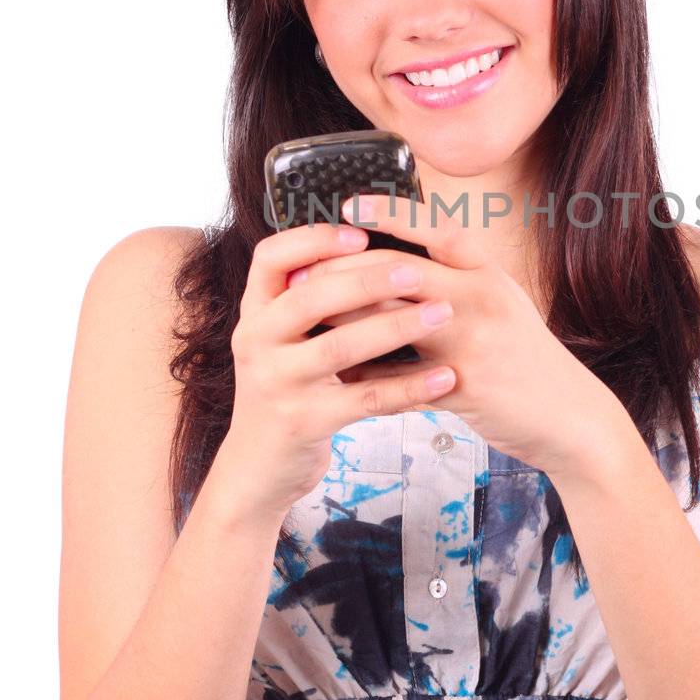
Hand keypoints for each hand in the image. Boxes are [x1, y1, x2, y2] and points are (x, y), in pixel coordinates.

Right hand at [216, 221, 459, 523]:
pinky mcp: (303, 422)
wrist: (258, 466)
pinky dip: (409, 387)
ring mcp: (277, 383)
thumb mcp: (282, 339)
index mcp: (255, 311)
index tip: (360, 233)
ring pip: (341, 346)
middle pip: (311, 296)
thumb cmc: (286, 388)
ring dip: (397, 327)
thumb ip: (308, 299)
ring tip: (442, 314)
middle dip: (368, 279)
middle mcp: (256, 341)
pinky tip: (445, 376)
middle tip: (417, 271)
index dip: (314, 238)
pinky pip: (365, 398)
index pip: (271, 257)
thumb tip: (364, 244)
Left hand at [337, 192, 626, 475]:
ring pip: (392, 321)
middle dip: (346, 270)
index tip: (350, 204)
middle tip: (304, 271)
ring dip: (346, 320)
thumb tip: (401, 259)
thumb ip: (459, 278)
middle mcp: (482, 300)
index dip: (392, 212)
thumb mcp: (502, 301)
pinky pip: (400, 380)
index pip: (438, 229)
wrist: (570, 416)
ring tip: (309, 319)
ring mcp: (472, 344)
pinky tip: (339, 375)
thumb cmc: (526, 355)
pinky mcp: (463, 388)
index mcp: (490, 274)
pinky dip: (367, 377)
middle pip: (401, 271)